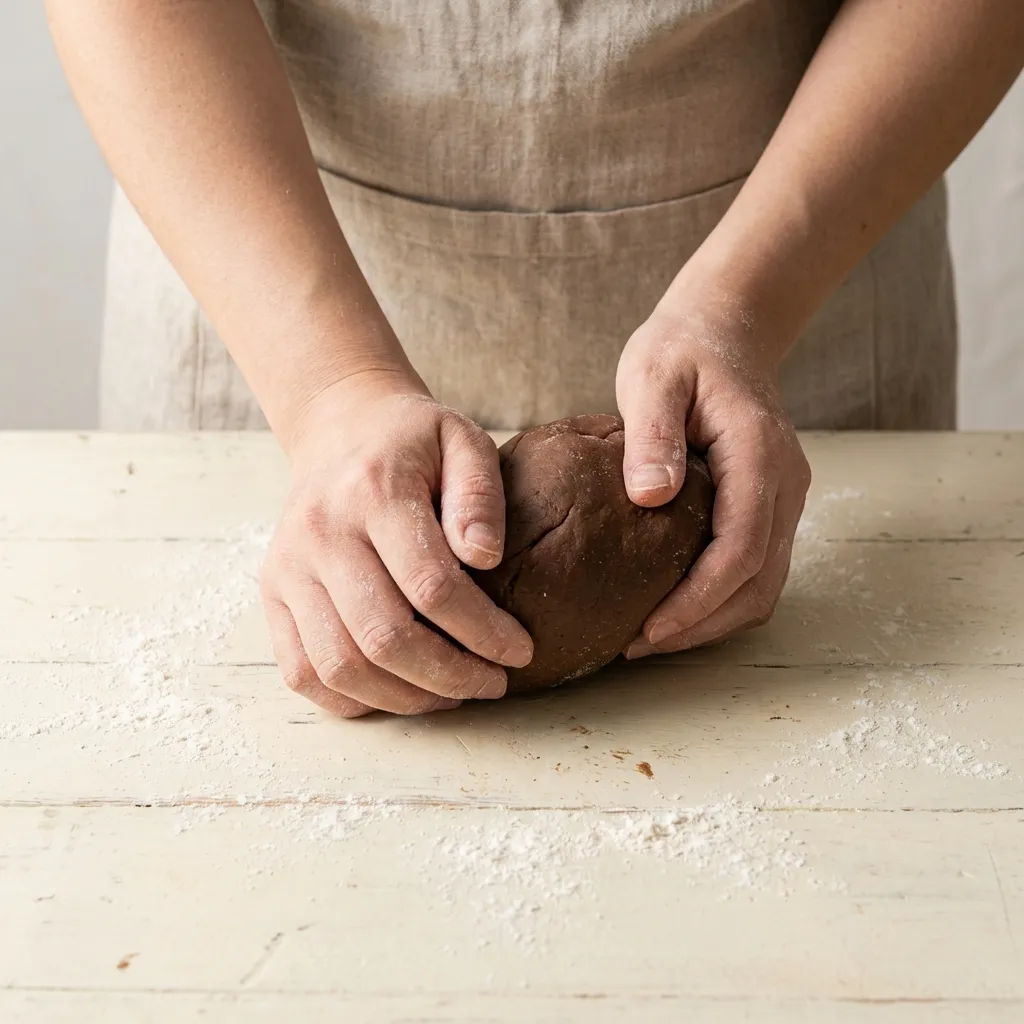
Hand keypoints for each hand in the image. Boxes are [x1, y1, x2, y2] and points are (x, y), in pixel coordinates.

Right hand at [260, 376, 533, 716]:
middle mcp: (320, 533)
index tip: (519, 651)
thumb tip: (484, 558)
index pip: (431, 586)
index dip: (483, 632)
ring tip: (452, 694)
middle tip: (493, 683)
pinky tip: (401, 692)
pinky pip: (303, 672)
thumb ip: (480, 495)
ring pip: (340, 666)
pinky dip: (353, 700)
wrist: (339, 431)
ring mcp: (289, 569)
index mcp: (373, 492)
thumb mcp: (463, 442)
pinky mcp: (273, 595)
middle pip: (383, 637)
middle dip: (450, 675)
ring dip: (406, 698)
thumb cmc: (414, 443)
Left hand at [616, 292, 810, 656]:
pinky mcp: (770, 506)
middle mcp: (785, 483)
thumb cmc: (682, 350)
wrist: (725, 330)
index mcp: (758, 453)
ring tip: (651, 637)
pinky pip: (756, 569)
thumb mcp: (653, 376)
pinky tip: (674, 606)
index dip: (698, 599)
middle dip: (702, 624)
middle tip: (638, 646)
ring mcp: (784, 498)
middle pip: (759, 581)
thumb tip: (651, 497)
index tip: (650, 629)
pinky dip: (720, 599)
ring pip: (764, 585)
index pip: (740, 548)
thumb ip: (653, 433)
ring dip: (713, 620)